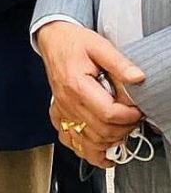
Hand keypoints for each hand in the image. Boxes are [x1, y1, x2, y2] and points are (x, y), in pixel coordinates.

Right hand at [36, 21, 143, 155]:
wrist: (53, 39)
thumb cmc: (74, 42)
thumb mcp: (99, 46)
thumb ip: (119, 63)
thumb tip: (138, 78)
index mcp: (76, 85)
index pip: (108, 114)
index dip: (129, 116)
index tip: (138, 110)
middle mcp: (67, 102)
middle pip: (100, 131)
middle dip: (123, 130)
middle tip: (134, 119)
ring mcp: (62, 110)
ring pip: (86, 142)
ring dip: (109, 144)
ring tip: (122, 134)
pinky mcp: (59, 114)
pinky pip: (70, 141)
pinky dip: (87, 151)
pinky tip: (101, 153)